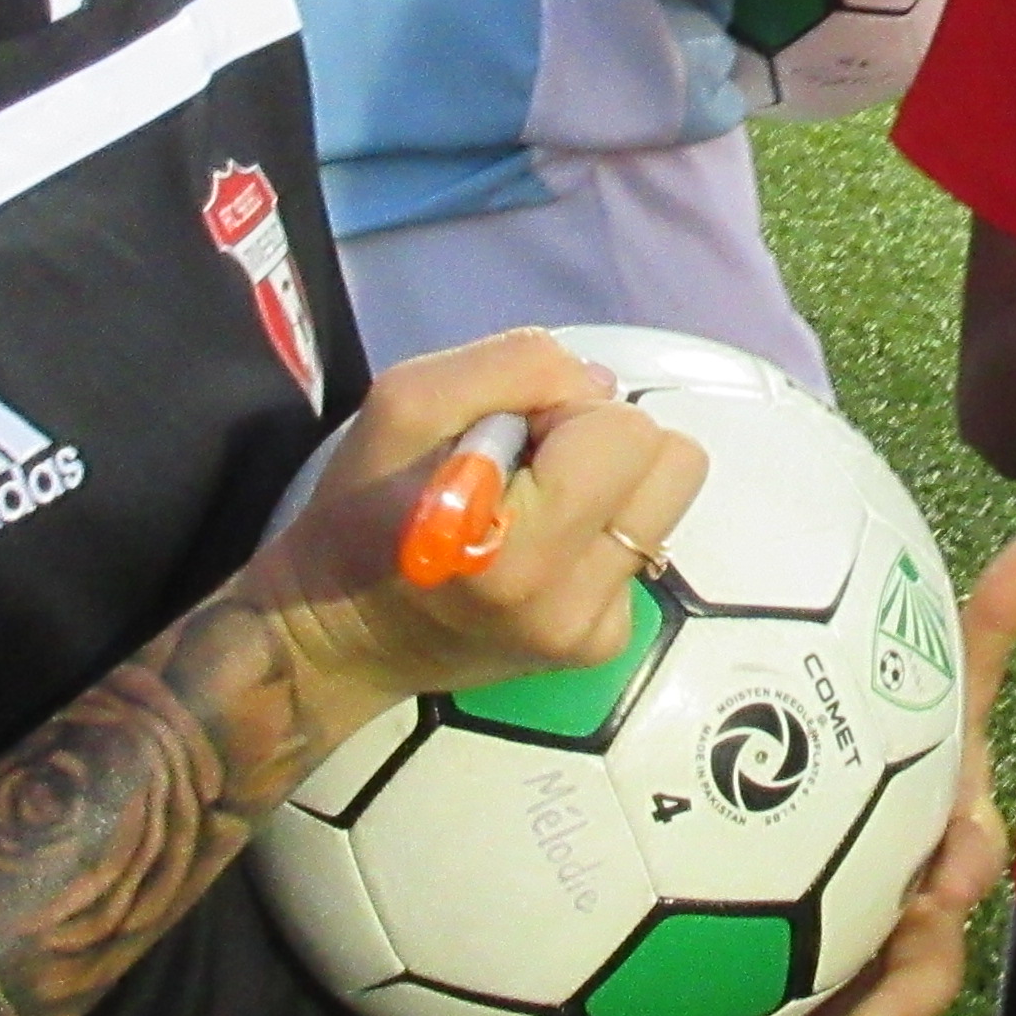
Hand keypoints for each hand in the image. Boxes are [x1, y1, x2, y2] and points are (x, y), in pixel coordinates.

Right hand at [231, 332, 703, 740]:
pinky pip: (644, 549)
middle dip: (606, 444)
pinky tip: (539, 548)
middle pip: (674, 462)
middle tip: (532, 466)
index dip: (568, 412)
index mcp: (511, 546)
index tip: (507, 437)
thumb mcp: (405, 403)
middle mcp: (567, 602)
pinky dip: (598, 534)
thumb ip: (513, 368)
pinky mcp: (603, 647)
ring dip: (611, 486)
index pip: (625, 429)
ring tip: (538, 505)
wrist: (341, 636)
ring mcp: (592, 632)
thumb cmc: (362, 511)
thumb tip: (601, 388)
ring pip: (667, 503)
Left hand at [709, 532, 1015, 1015]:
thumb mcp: (935, 683)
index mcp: (949, 838)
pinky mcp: (817, 992)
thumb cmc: (902, 740)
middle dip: (894, 1003)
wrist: (855, 803)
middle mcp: (914, 910)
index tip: (945, 879)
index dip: (965, 869)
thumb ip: (983, 625)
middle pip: (922, 965)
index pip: (971, 855)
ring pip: (849, 1013)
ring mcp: (865, 957)